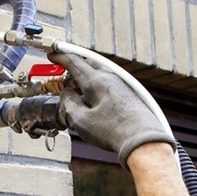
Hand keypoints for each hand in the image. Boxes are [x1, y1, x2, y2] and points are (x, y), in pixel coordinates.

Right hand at [48, 52, 175, 166]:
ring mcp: (121, 84)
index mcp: (96, 81)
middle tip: (64, 72)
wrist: (143, 140)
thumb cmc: (113, 131)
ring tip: (77, 90)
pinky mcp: (128, 94)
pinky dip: (97, 86)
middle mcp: (110, 78)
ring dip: (86, 77)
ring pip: (99, 73)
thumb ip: (69, 104)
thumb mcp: (81, 121)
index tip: (53, 55)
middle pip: (89, 63)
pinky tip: (94, 100)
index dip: (61, 57)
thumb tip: (66, 94)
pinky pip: (108, 83)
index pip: (74, 62)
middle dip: (74, 65)